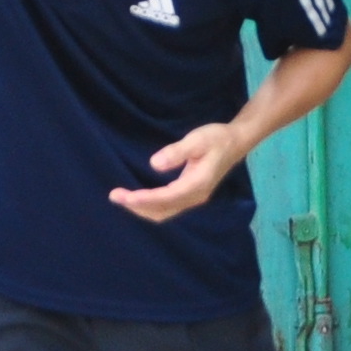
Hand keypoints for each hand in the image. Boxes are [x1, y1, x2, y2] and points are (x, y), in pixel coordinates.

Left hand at [112, 120, 246, 223]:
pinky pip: (167, 207)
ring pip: (163, 212)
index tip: (123, 196)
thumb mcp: (197, 140)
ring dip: (141, 208)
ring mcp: (193, 198)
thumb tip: (154, 164)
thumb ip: (177, 152)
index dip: (142, 199)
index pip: (165, 198)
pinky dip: (150, 206)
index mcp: (197, 185)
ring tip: (121, 198)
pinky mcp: (190, 195)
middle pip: (161, 211)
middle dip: (137, 207)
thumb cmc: (216, 138)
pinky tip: (137, 198)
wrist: (236, 142)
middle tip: (114, 196)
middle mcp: (195, 197)